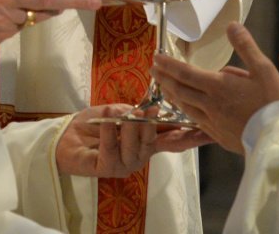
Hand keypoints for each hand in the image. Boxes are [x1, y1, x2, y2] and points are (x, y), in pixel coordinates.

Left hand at [54, 104, 215, 177]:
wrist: (66, 134)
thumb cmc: (96, 123)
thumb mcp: (124, 112)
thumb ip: (145, 114)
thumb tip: (163, 108)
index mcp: (148, 143)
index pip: (177, 141)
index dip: (194, 137)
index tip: (213, 131)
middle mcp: (140, 157)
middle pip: (155, 142)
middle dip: (150, 125)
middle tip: (148, 110)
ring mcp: (124, 165)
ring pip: (135, 148)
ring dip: (128, 128)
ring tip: (120, 117)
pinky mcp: (105, 169)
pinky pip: (112, 152)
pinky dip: (108, 135)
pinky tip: (105, 123)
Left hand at [151, 23, 278, 154]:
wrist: (278, 139)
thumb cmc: (273, 102)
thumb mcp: (264, 69)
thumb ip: (245, 47)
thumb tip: (231, 25)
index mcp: (218, 86)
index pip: (186, 73)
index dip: (169, 65)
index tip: (156, 58)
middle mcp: (210, 104)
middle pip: (181, 90)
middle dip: (165, 79)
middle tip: (153, 70)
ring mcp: (212, 122)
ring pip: (186, 107)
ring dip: (172, 95)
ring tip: (164, 88)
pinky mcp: (218, 136)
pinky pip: (196, 121)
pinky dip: (186, 112)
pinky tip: (187, 110)